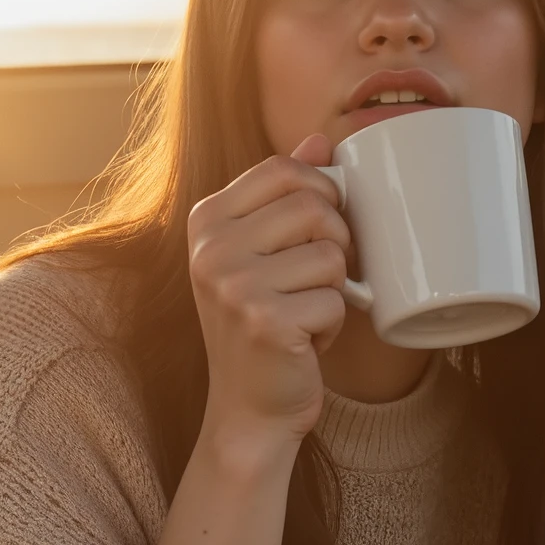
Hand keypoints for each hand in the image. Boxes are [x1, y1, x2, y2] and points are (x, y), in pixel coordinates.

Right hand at [187, 136, 350, 451]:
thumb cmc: (263, 324)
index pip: (284, 169)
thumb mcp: (262, 252)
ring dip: (335, 290)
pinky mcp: (263, 322)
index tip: (320, 227)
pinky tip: (305, 341)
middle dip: (336, 244)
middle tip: (318, 279)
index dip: (321, 191)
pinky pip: (335, 301)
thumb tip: (320, 137)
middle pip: (315, 206)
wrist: (249, 407)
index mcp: (207, 220)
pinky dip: (333, 326)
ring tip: (306, 312)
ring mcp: (233, 285)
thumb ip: (284, 194)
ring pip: (332, 255)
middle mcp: (211, 248)